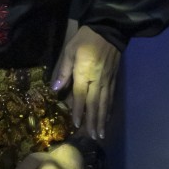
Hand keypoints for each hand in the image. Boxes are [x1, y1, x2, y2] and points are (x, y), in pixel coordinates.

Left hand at [51, 25, 119, 139]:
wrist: (109, 29)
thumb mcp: (69, 51)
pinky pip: (112, 97)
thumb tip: (54, 89)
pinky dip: (109, 110)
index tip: (76, 125)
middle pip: (95, 105)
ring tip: (101, 134)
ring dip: (103, 120)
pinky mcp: (114, 78)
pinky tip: (107, 118)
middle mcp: (98, 81)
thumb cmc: (85, 39)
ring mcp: (107, 81)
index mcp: (85, 74)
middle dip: (94, 122)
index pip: (81, 96)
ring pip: (105, 104)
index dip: (78, 111)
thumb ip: (63, 71)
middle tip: (94, 138)